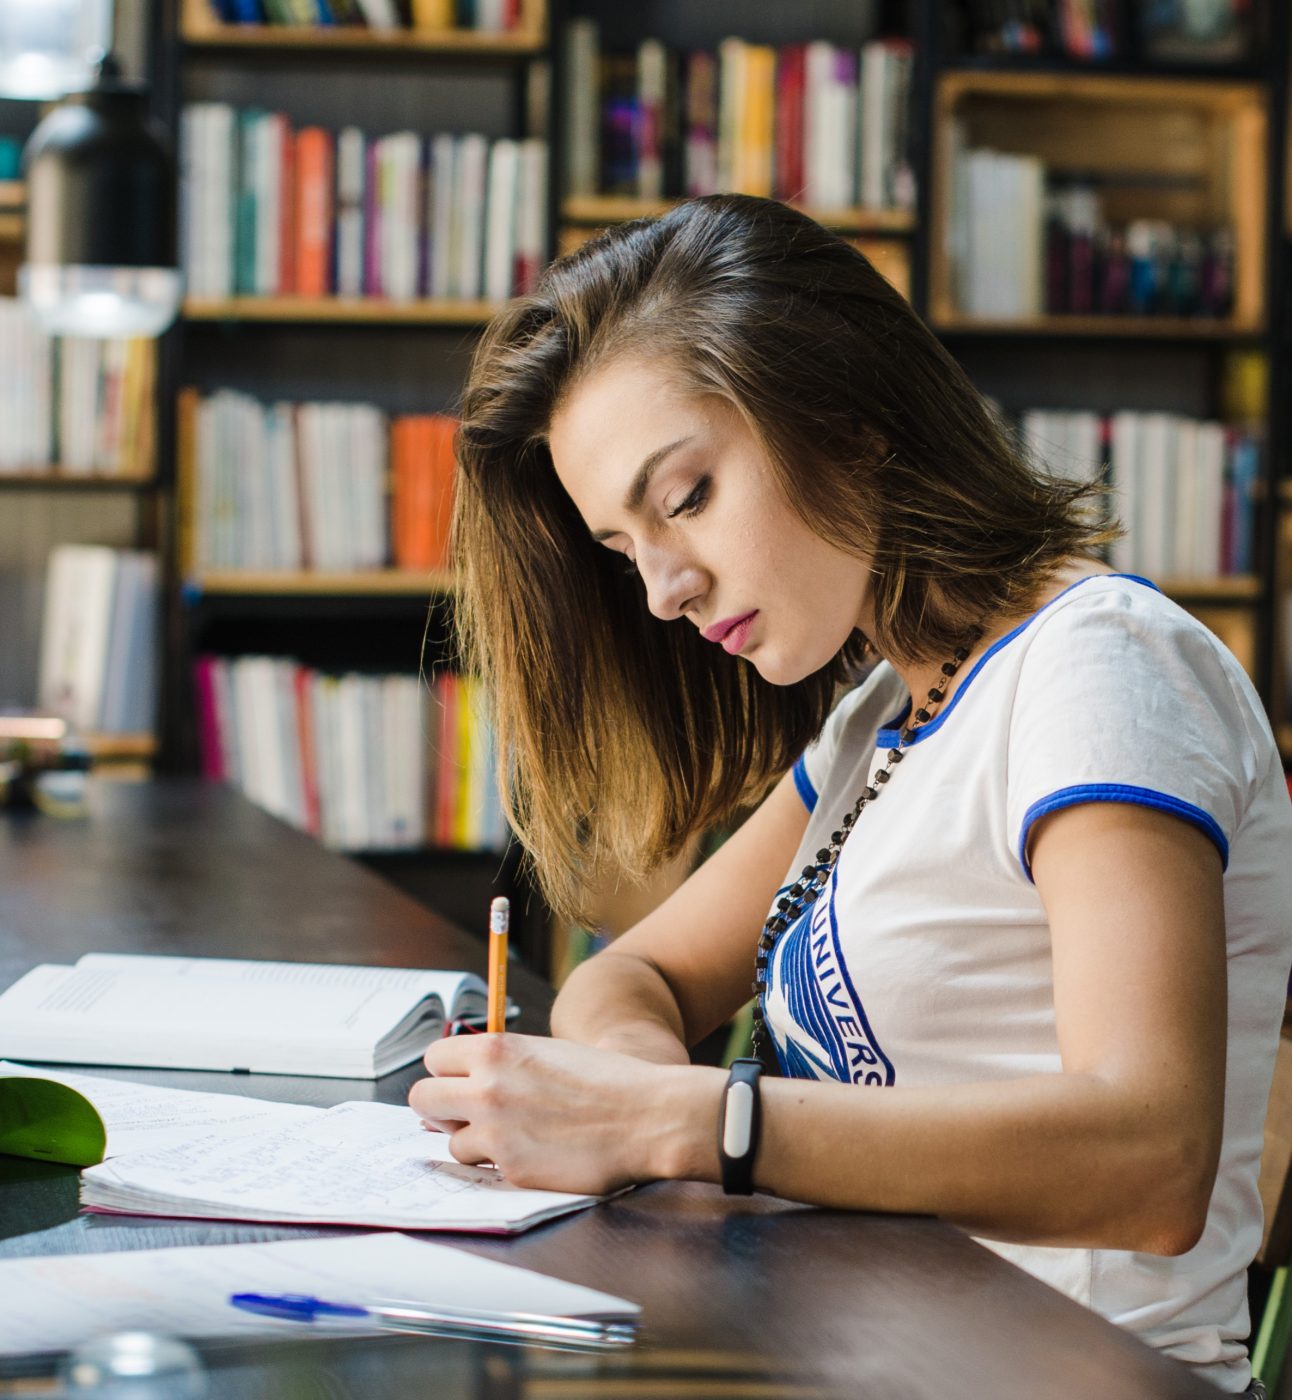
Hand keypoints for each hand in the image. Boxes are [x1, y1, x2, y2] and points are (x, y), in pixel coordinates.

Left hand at [408, 1033, 721, 1195]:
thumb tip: (463, 1085)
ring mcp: (495, 1129)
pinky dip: (499, 1165)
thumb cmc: (605, 1082)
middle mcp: (486, 1086)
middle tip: (466, 1115)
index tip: (461, 1083)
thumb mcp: (547, 1054)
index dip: (447, 1072)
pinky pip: (482, 1168)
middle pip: (422, 1097)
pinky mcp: (510, 1167)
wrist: (647, 1115)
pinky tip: (530, 1153)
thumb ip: (503, 1065)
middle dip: (439, 1108)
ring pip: (449, 1140)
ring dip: (473, 1141)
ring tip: (511, 1136)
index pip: (435, 1058)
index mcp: (496, 1049)